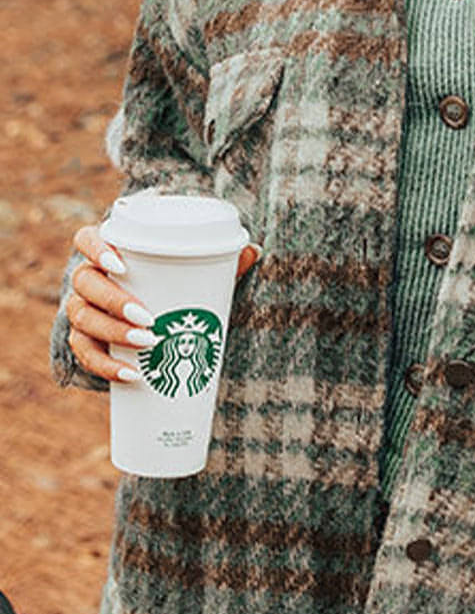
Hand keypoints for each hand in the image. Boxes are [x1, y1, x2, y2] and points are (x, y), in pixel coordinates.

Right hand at [66, 223, 259, 383]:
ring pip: (82, 318)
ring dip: (112, 332)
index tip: (121, 265)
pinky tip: (132, 374)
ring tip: (148, 342)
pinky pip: (84, 354)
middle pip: (85, 283)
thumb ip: (219, 262)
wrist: (156, 318)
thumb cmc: (172, 286)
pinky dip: (105, 366)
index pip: (86, 239)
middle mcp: (88, 280)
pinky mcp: (86, 341)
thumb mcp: (195, 274)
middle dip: (113, 301)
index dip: (96, 248)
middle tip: (148, 317)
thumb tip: (253, 250)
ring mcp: (83, 310)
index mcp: (108, 253)